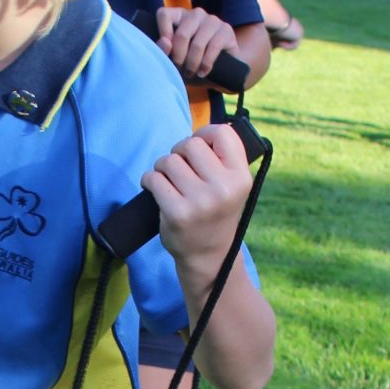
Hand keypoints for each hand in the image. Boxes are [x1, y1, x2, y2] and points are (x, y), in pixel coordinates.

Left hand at [144, 123, 250, 298]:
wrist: (210, 258)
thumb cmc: (216, 214)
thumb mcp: (232, 187)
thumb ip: (223, 160)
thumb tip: (203, 131)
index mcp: (240, 178)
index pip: (222, 133)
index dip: (205, 133)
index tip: (198, 145)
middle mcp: (223, 189)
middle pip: (190, 144)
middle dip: (179, 152)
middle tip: (179, 167)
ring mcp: (200, 202)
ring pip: (169, 161)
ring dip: (162, 167)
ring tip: (168, 181)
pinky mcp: (177, 213)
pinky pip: (154, 179)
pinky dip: (149, 180)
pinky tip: (155, 189)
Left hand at [153, 6, 239, 85]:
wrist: (221, 72)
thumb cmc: (192, 64)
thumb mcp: (174, 60)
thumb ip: (164, 51)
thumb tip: (165, 43)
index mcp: (179, 16)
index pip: (164, 14)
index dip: (162, 33)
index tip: (167, 52)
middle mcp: (195, 14)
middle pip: (181, 35)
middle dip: (179, 58)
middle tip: (180, 71)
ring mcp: (212, 20)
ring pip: (197, 44)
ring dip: (192, 64)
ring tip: (191, 74)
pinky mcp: (226, 30)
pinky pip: (213, 48)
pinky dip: (206, 64)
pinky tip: (203, 72)